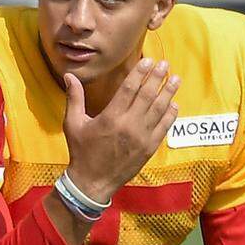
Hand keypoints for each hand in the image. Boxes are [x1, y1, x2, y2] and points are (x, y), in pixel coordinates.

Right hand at [62, 58, 179, 203]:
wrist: (92, 182)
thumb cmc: (81, 152)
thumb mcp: (73, 124)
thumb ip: (74, 98)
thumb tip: (69, 75)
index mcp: (111, 117)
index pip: (130, 88)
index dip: (140, 72)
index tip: (149, 61)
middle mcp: (129, 125)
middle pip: (148, 95)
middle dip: (158, 78)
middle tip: (165, 65)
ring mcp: (141, 137)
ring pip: (159, 109)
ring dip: (168, 92)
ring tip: (175, 79)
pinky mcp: (149, 148)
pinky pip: (164, 127)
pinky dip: (170, 114)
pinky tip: (174, 104)